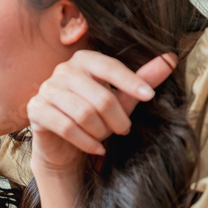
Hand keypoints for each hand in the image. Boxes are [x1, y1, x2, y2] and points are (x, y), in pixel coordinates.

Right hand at [27, 51, 176, 173]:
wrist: (64, 146)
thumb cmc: (95, 118)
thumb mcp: (122, 100)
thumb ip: (142, 80)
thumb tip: (170, 59)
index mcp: (83, 60)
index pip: (109, 66)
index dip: (131, 81)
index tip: (150, 96)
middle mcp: (62, 71)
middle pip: (99, 96)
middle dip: (117, 118)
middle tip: (124, 129)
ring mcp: (46, 90)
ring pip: (83, 114)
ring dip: (101, 131)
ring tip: (106, 137)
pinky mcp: (36, 111)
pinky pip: (66, 127)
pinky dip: (86, 141)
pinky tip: (97, 148)